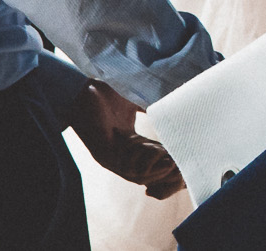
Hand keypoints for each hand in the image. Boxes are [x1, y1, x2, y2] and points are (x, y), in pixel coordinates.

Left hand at [67, 80, 184, 199]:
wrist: (78, 90)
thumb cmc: (101, 94)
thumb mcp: (132, 100)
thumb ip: (150, 104)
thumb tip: (173, 100)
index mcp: (129, 140)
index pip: (154, 155)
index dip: (170, 155)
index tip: (187, 151)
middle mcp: (121, 152)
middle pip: (149, 171)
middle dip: (167, 169)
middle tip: (184, 162)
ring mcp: (112, 156)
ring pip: (140, 174)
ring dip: (158, 168)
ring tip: (173, 159)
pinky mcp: (104, 155)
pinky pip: (127, 169)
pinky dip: (144, 165)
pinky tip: (158, 154)